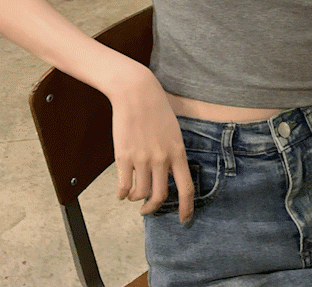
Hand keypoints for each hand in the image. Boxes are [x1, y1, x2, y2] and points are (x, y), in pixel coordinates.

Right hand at [109, 69, 193, 222]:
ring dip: (137, 199)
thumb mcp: (174, 132)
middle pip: (161, 196)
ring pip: (141, 193)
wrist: (137, 93)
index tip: (185, 219)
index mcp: (178, 152)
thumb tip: (170, 173)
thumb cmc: (157, 109)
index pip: (186, 187)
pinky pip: (124, 186)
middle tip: (148, 210)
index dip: (186, 208)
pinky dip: (122, 193)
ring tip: (134, 196)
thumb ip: (174, 153)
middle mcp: (162, 159)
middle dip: (154, 208)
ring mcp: (142, 159)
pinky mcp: (123, 156)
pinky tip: (122, 192)